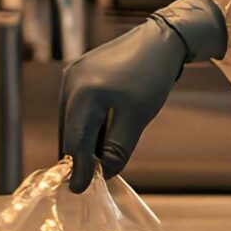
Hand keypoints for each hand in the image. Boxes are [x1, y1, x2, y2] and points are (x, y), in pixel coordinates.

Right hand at [61, 0, 227, 191]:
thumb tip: (103, 173)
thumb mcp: (138, 116)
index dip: (78, 168)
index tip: (79, 191)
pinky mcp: (79, 72)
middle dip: (78, 156)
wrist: (161, 39)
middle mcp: (70, 83)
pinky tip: (99, 138)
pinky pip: (78, 107)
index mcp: (84, 94)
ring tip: (95, 163)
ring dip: (83, 141)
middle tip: (88, 181)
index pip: (76, 141)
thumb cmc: (152, 77)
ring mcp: (72, 76)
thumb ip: (118, 147)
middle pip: (69, 131)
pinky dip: (87, 125)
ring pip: (72, 120)